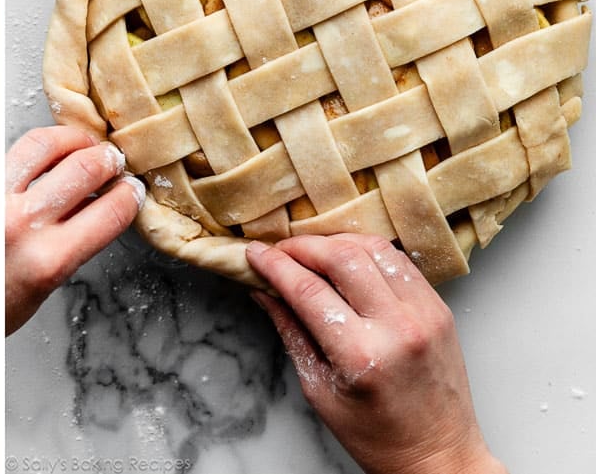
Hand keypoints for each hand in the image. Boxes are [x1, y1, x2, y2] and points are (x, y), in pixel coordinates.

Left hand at [5, 127, 144, 334]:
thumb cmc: (9, 301)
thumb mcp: (55, 277)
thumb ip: (80, 237)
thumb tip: (106, 196)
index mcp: (49, 258)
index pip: (109, 211)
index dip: (130, 195)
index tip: (134, 189)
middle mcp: (22, 224)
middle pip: (83, 168)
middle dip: (110, 160)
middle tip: (115, 161)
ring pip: (45, 144)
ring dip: (76, 140)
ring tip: (88, 146)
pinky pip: (14, 148)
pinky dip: (41, 144)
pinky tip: (54, 149)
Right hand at [246, 234, 506, 473]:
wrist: (439, 456)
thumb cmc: (376, 435)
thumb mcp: (319, 389)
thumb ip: (292, 332)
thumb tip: (264, 291)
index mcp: (361, 355)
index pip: (307, 291)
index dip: (274, 266)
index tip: (255, 254)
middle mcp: (397, 327)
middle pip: (341, 257)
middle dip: (302, 246)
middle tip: (279, 250)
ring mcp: (425, 314)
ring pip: (374, 249)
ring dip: (335, 242)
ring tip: (312, 252)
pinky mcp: (440, 309)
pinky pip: (400, 261)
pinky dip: (368, 252)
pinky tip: (348, 259)